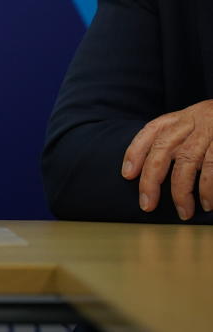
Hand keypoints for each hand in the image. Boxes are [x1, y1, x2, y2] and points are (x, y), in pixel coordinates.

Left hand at [122, 99, 212, 219]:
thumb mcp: (195, 123)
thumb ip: (177, 140)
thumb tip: (153, 170)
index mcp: (179, 119)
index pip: (150, 132)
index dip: (135, 152)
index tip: (127, 175)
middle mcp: (190, 123)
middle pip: (162, 150)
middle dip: (151, 180)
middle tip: (147, 205)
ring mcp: (208, 132)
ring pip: (186, 162)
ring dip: (181, 191)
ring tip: (184, 212)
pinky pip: (212, 168)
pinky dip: (207, 188)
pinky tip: (206, 203)